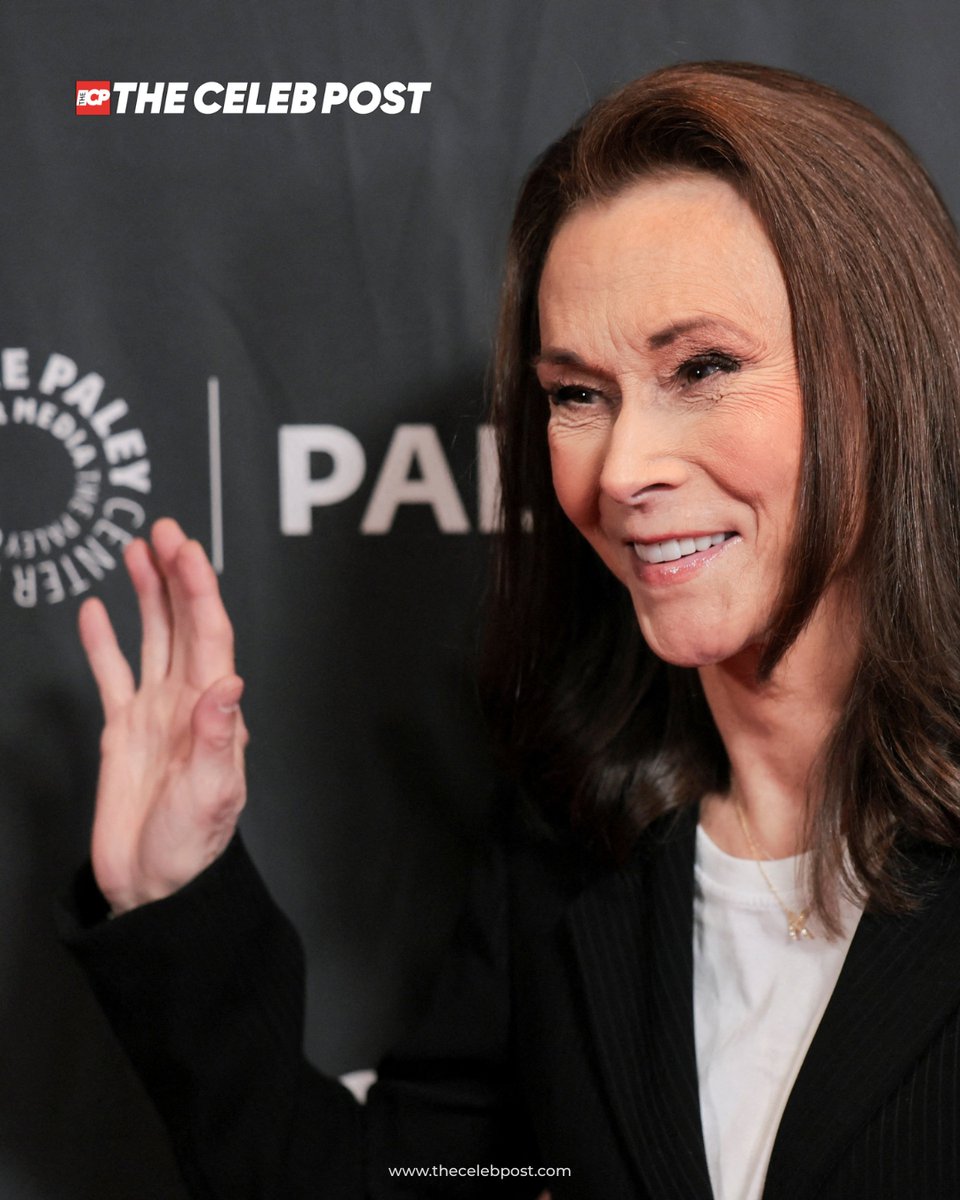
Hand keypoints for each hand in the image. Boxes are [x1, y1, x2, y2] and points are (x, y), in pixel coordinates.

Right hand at [78, 518, 247, 914]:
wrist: (155, 884)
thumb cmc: (192, 846)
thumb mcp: (212, 795)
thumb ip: (217, 740)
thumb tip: (229, 685)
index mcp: (214, 711)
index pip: (210, 634)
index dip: (200, 590)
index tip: (186, 550)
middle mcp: (188, 702)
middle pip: (184, 623)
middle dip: (177, 575)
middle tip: (164, 529)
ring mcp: (156, 712)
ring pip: (152, 638)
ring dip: (148, 595)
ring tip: (138, 551)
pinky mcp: (125, 730)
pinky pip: (113, 673)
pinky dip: (104, 642)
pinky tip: (95, 612)